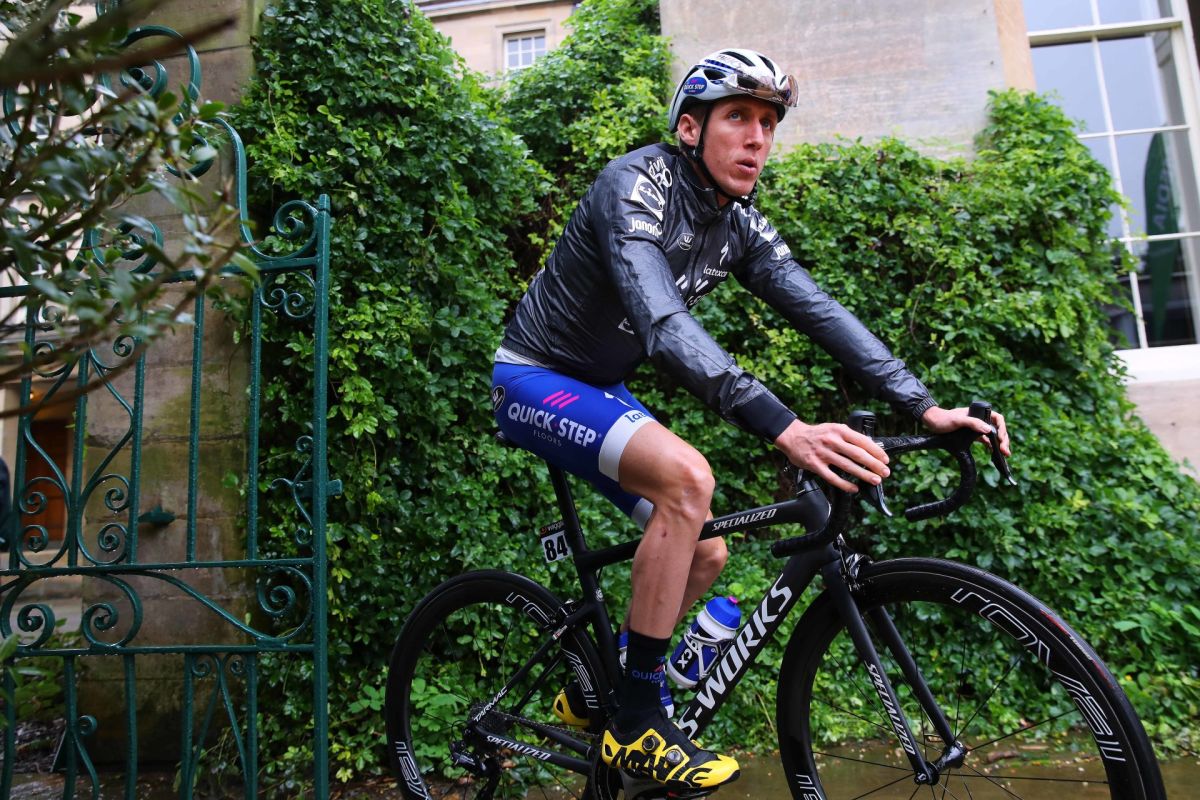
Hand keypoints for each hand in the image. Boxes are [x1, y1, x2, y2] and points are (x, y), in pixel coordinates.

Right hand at [774, 419, 889, 493]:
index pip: (863, 441)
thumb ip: (849, 437)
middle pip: (858, 454)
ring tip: (874, 480)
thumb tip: (869, 448)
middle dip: (874, 464)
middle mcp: (832, 441)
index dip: (876, 451)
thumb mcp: (834, 429)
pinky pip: (832, 477)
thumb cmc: (816, 434)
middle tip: (885, 472)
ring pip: (847, 466)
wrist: (792, 436)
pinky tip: (853, 488)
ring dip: (863, 474)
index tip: (885, 460)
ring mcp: (823, 453)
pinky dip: (845, 484)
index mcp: (839, 430)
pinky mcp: (815, 465)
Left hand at [920, 405, 1010, 456]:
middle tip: (1006, 451)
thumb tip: (988, 430)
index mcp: (978, 413)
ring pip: (993, 435)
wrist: (931, 422)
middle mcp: (979, 419)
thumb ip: (972, 423)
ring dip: (999, 444)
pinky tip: (994, 453)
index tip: (1001, 438)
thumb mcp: (957, 421)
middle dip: (1003, 439)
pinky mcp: (972, 435)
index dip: (1002, 428)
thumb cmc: (943, 419)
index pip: (997, 418)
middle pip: (997, 428)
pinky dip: (991, 446)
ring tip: (1004, 454)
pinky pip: (985, 440)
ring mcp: (976, 427)